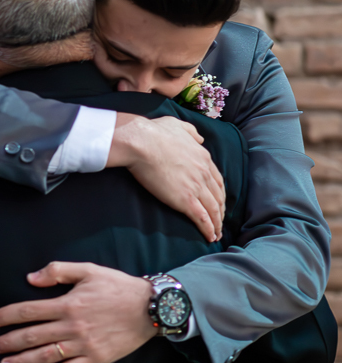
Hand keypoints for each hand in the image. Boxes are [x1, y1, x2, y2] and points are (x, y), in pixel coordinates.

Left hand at [0, 262, 155, 362]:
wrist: (152, 309)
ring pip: (46, 356)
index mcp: (68, 304)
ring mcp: (84, 345)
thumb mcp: (88, 270)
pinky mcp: (95, 360)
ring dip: (22, 362)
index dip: (7, 315)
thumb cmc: (118, 287)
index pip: (29, 311)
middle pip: (33, 336)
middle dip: (9, 342)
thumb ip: (58, 271)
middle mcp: (73, 327)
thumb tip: (30, 278)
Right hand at [107, 113, 223, 241]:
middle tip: (219, 220)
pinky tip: (211, 237)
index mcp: (203, 157)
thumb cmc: (154, 132)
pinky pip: (202, 217)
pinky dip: (209, 228)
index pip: (217, 179)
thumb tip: (200, 138)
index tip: (218, 201)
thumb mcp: (178, 125)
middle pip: (218, 196)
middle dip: (220, 210)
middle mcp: (204, 173)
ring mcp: (196, 186)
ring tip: (216, 234)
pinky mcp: (185, 199)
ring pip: (213, 209)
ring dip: (217, 223)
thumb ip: (191, 132)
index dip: (219, 193)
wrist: (142, 142)